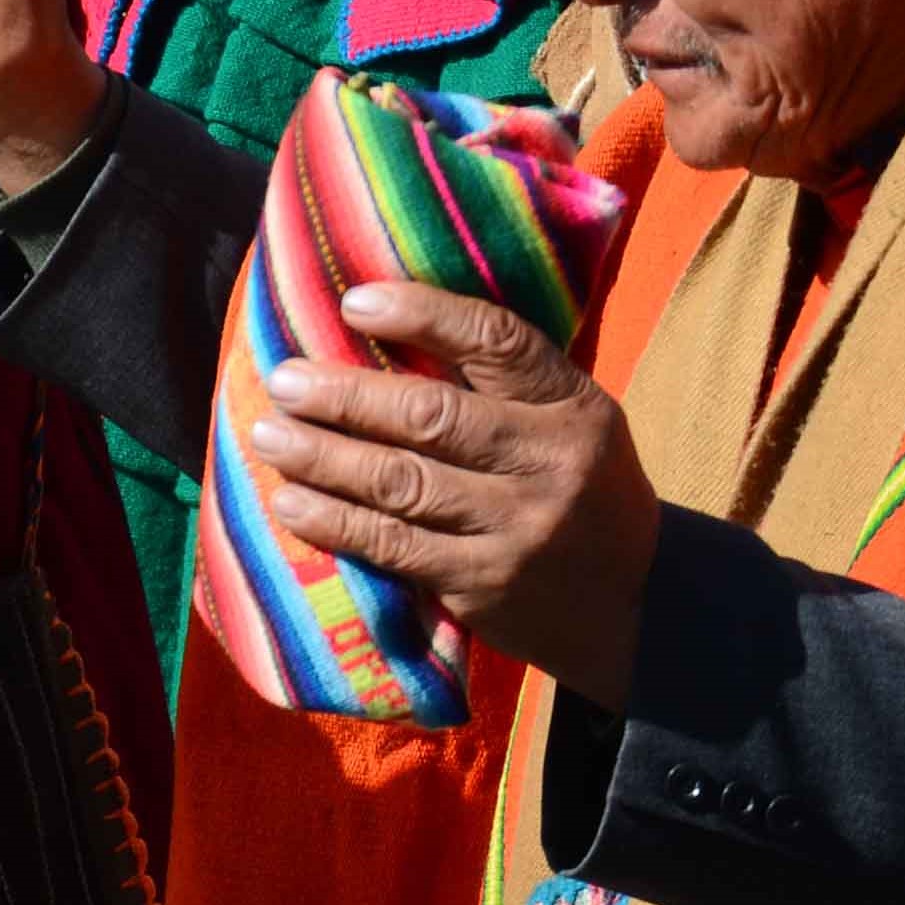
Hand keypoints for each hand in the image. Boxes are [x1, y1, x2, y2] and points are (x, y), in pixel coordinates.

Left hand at [248, 279, 657, 707]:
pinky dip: (335, 522)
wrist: (635, 602)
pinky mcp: (484, 582)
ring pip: (403, 483)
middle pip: (433, 416)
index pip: (498, 341)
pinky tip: (292, 503)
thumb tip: (381, 332)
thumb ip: (498, 388)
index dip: (424, 315)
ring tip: (269, 436)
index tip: (353, 302)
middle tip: (284, 380)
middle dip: (347, 396)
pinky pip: (395, 546)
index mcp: (571, 404)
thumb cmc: (577, 491)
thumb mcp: (567, 424)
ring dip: (324, 458)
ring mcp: (518, 526)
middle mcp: (550, 460)